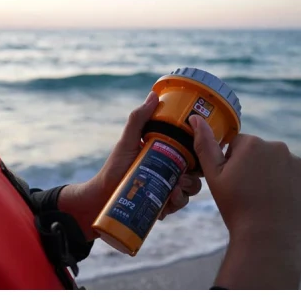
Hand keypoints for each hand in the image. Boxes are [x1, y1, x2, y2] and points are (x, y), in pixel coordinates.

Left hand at [60, 92, 201, 240]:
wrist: (101, 197)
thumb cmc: (115, 167)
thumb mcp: (128, 141)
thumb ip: (139, 119)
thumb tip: (153, 95)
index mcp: (167, 155)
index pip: (191, 152)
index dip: (199, 152)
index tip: (198, 151)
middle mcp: (170, 172)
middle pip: (195, 173)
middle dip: (193, 177)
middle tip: (181, 178)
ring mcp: (168, 190)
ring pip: (190, 190)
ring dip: (186, 191)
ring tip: (174, 191)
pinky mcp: (163, 206)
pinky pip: (178, 206)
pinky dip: (176, 204)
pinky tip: (168, 202)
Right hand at [189, 115, 300, 288]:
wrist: (268, 239)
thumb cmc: (236, 207)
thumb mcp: (214, 176)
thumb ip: (205, 144)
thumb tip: (195, 117)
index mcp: (252, 143)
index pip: (238, 145)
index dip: (233, 164)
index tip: (234, 183)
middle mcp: (279, 147)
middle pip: (261, 153)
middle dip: (254, 167)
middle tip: (249, 193)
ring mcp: (300, 163)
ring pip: (281, 165)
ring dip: (274, 176)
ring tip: (266, 200)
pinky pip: (299, 178)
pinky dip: (292, 187)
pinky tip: (283, 204)